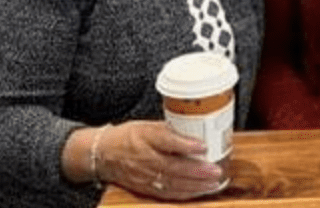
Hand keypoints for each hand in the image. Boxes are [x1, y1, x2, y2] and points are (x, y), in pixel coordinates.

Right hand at [97, 120, 223, 199]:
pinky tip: (200, 191)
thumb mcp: (148, 125)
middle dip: (197, 171)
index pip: (166, 140)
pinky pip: (167, 193)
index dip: (185, 144)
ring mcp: (144, 176)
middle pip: (173, 166)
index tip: (203, 145)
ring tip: (214, 183)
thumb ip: (171, 130)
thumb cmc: (128, 137)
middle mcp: (144, 158)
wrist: (103, 154)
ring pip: (172, 183)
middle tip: (216, 170)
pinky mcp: (145, 188)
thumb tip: (198, 131)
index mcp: (145, 137)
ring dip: (195, 185)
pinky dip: (185, 194)